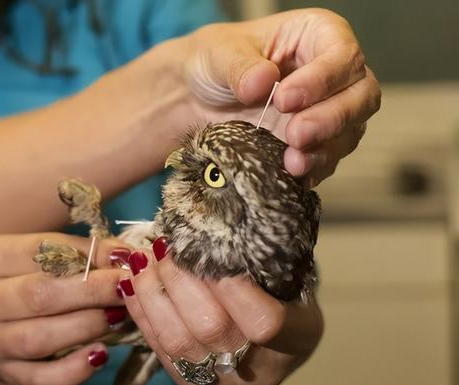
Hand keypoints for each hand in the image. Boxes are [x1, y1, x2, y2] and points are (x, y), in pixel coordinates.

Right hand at [0, 233, 127, 384]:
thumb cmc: (22, 280)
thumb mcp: (40, 255)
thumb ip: (80, 252)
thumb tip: (123, 255)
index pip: (39, 251)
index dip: (86, 254)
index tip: (122, 258)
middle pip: (38, 296)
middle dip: (91, 291)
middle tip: (125, 288)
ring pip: (39, 339)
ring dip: (87, 327)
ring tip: (118, 317)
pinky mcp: (5, 374)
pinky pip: (41, 379)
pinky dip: (74, 370)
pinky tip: (99, 355)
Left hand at [118, 240, 322, 384]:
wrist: (275, 343)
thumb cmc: (283, 295)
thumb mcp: (288, 273)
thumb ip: (260, 254)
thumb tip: (220, 216)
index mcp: (297, 338)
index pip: (265, 322)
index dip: (232, 288)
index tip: (207, 250)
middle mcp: (262, 371)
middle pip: (211, 329)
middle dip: (179, 281)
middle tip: (163, 247)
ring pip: (176, 342)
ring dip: (152, 294)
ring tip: (142, 260)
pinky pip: (158, 349)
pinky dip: (141, 311)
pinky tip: (133, 282)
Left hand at [176, 8, 380, 186]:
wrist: (196, 99)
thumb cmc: (215, 62)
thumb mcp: (218, 52)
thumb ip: (239, 65)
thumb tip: (263, 81)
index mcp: (317, 36)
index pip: (342, 56)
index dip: (321, 80)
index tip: (284, 100)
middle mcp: (332, 74)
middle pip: (361, 96)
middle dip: (332, 119)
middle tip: (296, 134)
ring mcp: (327, 111)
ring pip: (350, 132)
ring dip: (324, 150)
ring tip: (292, 162)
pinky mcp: (314, 144)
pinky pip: (328, 160)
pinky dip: (313, 170)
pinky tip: (292, 176)